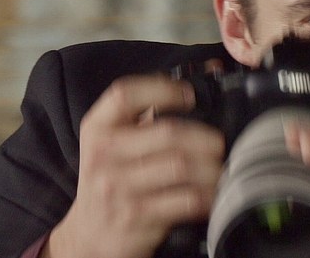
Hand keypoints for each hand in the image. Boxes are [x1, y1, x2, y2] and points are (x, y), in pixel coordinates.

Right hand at [43, 75, 224, 257]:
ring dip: (211, 167)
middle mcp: (104, 155)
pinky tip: (214, 193)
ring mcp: (117, 188)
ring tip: (221, 168)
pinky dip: (208, 195)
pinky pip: (185, 200)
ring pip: (181, 166)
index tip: (190, 95)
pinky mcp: (135, 217)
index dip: (162, 88)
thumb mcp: (116, 143)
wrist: (88, 236)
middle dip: (205, 137)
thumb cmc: (112, 180)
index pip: (124, 94)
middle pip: (167, 133)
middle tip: (220, 143)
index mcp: (98, 128)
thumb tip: (206, 73)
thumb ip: (149, 114)